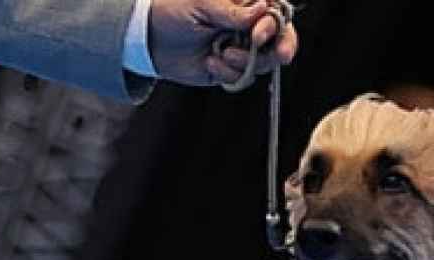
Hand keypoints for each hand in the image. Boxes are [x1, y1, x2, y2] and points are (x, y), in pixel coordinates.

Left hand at [148, 0, 297, 88]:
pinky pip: (242, 77)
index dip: (274, 24)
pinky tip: (210, 63)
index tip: (259, 34)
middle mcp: (248, 26)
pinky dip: (229, 74)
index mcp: (246, 4)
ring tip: (223, 55)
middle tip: (280, 56)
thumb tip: (261, 9)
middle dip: (283, 47)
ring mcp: (241, 49)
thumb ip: (233, 11)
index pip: (276, 12)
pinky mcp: (229, 69)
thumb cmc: (174, 10)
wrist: (151, 38)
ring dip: (247, 62)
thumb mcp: (203, 4)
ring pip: (264, 62)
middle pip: (281, 38)